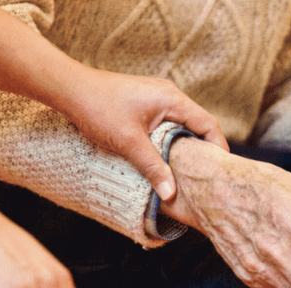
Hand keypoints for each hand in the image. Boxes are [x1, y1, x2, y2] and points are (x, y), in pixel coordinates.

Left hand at [63, 69, 227, 200]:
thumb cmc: (98, 109)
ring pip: (182, 124)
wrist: (70, 89)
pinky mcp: (145, 102)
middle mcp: (169, 95)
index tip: (220, 171)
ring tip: (187, 171)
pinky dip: (171, 139)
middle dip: (203, 150)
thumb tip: (171, 194)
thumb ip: (153, 168)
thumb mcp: (128, 142)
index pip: (208, 124)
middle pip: (198, 124)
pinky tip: (164, 157)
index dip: (218, 148)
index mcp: (172, 99)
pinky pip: (168, 122)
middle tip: (206, 176)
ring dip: (185, 146)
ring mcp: (157, 97)